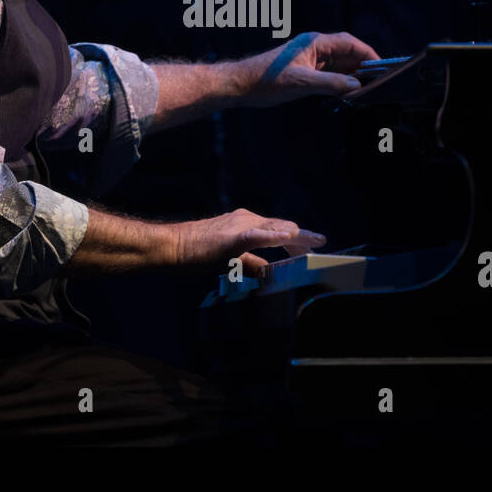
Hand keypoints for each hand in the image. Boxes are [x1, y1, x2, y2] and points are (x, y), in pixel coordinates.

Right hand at [172, 208, 326, 279]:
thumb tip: (268, 272)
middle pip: (283, 227)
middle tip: (319, 249)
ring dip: (300, 238)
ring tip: (317, 244)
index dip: (297, 240)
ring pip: (278, 228)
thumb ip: (250, 263)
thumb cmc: (195, 253)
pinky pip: (261, 236)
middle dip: (303, 240)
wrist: (172, 245)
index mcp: (245, 223)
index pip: (278, 229)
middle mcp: (247, 219)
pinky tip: (292, 239)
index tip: (311, 249)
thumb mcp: (229, 260)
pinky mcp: (235, 236)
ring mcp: (241, 225)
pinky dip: (278, 238)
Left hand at [236, 31, 380, 107]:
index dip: (368, 54)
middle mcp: (314, 47)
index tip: (383, 66)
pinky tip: (346, 92)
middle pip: (347, 53)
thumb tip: (356, 86)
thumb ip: (332, 83)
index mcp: (314, 42)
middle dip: (363, 65)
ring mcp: (309, 59)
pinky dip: (340, 81)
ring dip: (352, 75)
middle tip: (379, 80)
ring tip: (366, 88)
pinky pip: (329, 73)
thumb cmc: (266, 79)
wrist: (241, 85)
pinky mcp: (304, 70)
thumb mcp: (303, 83)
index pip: (350, 44)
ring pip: (339, 64)